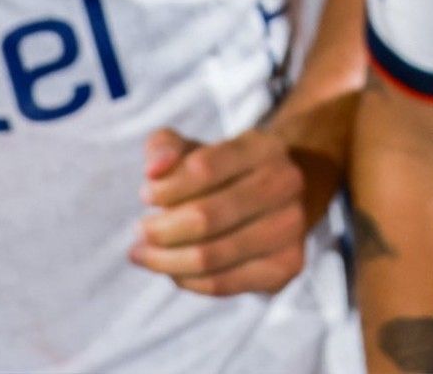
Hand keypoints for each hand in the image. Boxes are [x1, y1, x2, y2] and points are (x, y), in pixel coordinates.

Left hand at [129, 127, 309, 297]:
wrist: (279, 197)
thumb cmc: (223, 173)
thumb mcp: (194, 148)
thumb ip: (164, 148)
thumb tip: (153, 172)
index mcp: (262, 147)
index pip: (204, 168)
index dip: (165, 187)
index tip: (145, 194)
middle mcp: (285, 183)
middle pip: (206, 217)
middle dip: (161, 230)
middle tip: (140, 232)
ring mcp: (291, 227)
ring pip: (211, 257)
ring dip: (165, 260)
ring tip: (144, 254)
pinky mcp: (287, 265)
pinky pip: (223, 284)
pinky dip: (187, 281)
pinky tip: (172, 270)